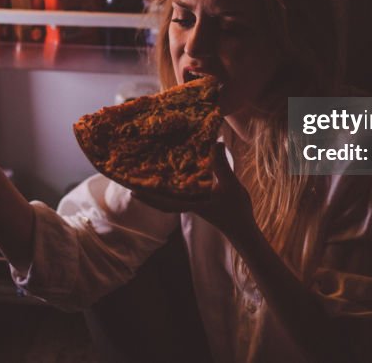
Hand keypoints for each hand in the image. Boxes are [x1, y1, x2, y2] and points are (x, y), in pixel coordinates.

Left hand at [132, 142, 256, 242]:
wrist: (242, 227)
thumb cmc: (236, 210)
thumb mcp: (231, 186)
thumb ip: (222, 166)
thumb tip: (215, 143)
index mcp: (192, 204)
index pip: (165, 202)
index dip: (148, 197)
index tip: (133, 192)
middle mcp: (188, 203)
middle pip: (161, 198)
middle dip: (147, 190)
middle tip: (129, 179)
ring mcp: (191, 203)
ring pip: (168, 195)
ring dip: (156, 187)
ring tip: (142, 174)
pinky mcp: (196, 201)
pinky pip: (178, 193)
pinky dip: (170, 186)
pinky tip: (168, 176)